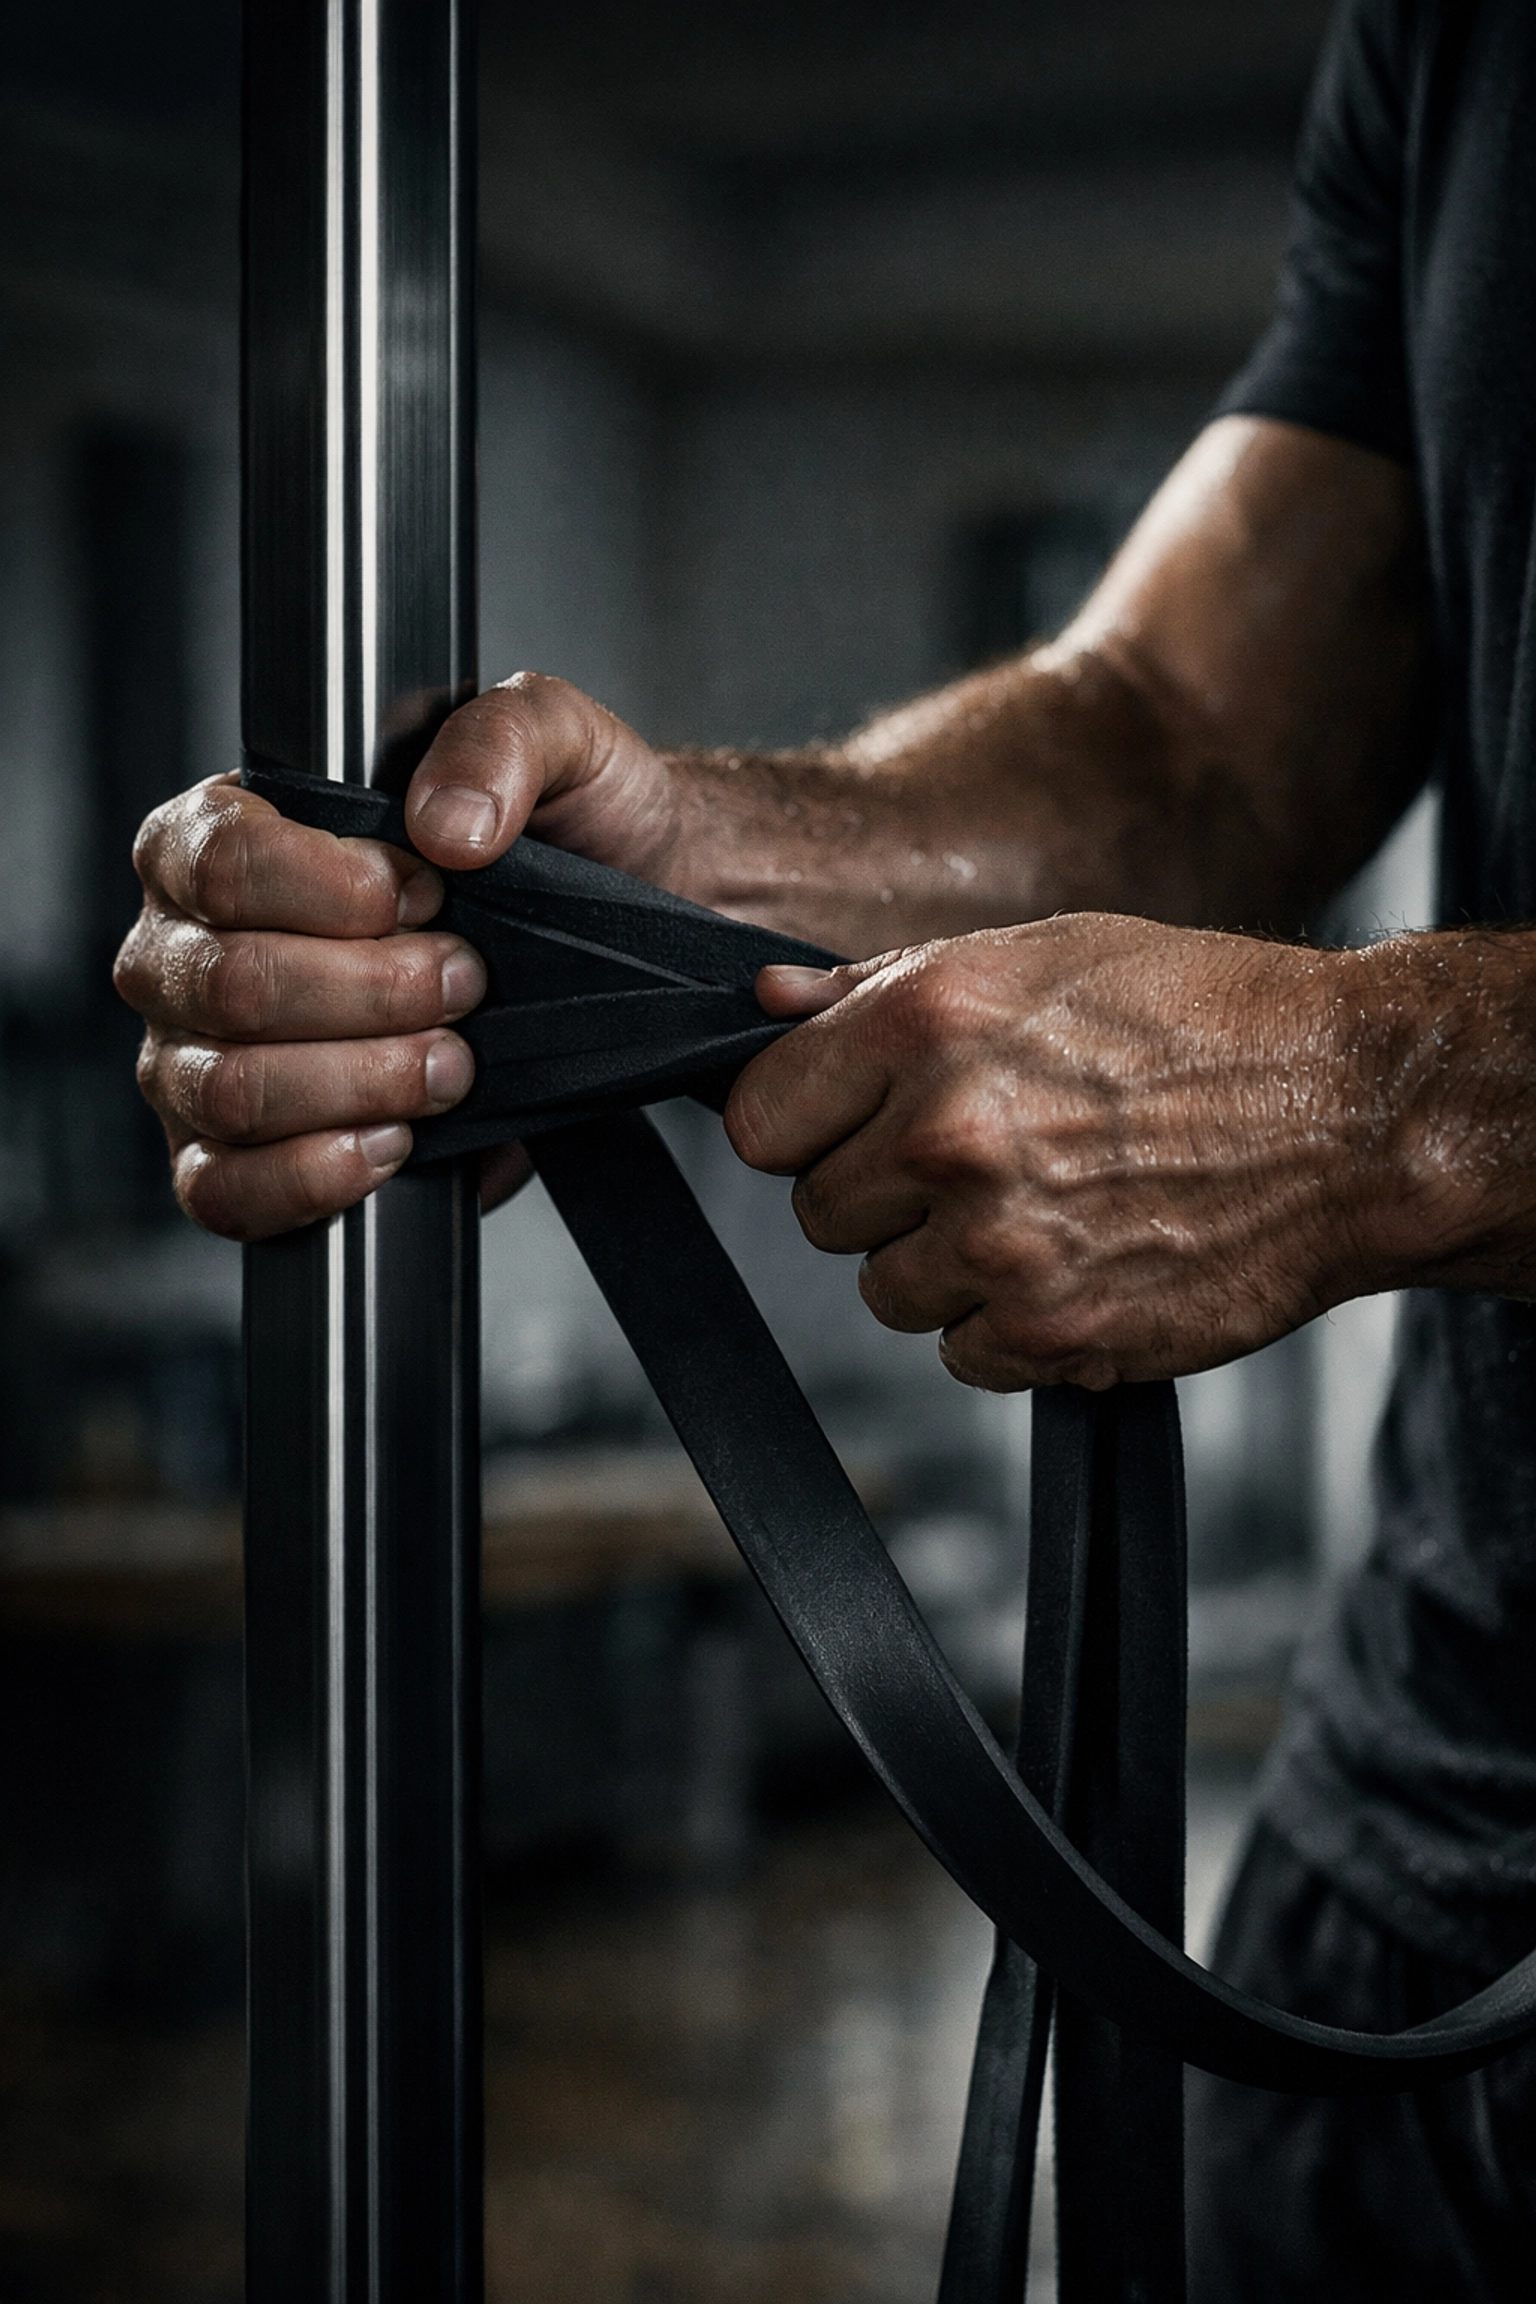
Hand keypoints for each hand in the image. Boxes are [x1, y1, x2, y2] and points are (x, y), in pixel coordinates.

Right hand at [116, 675, 681, 1237]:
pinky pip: (223, 1190)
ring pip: (231, 1090)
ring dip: (364, 1081)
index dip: (332, 891)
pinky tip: (396, 1143)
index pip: (218, 863)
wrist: (625, 943)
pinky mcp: (235, 1160)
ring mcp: (197, 1060)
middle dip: (373, 993)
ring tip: (452, 1063)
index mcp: (221, 837)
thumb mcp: (561, 745)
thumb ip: (499, 738)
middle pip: (229, 985)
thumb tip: (445, 826)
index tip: (428, 892)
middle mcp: (188, 950)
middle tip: (464, 984)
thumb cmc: (564, 837)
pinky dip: (314, 1176)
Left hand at [726, 916, 1387, 1389]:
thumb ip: (884, 986)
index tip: (846, 1125)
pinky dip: (1007, 1325)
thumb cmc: (1208, 1018)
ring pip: (887, 1292)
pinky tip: (1079, 1259)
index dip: (802, 1123)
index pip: (761, 1118)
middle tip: (980, 1160)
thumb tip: (767, 1001)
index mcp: (929, 1022)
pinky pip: (960, 1354)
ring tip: (1046, 1206)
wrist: (1353, 1115)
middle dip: (882, 1193)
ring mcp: (997, 1243)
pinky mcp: (1050, 1331)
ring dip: (945, 1265)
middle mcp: (949, 1133)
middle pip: (820, 1212)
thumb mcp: (1044, 954)